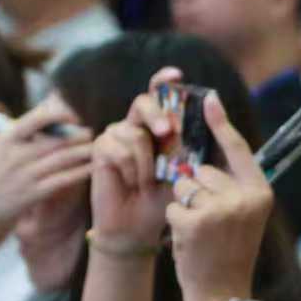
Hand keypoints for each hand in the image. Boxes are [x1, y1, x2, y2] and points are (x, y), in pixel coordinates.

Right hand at [0, 102, 93, 256]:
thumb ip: (23, 128)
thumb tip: (50, 104)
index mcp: (5, 139)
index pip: (36, 119)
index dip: (60, 115)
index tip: (73, 116)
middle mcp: (15, 155)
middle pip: (56, 140)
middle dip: (77, 136)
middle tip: (91, 133)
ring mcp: (24, 176)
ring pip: (63, 159)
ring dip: (83, 152)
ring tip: (96, 147)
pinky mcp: (32, 194)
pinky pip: (62, 180)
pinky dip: (79, 172)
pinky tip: (92, 168)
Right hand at [91, 70, 177, 246]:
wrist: (139, 225)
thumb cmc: (163, 197)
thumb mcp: (183, 169)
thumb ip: (189, 145)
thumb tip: (200, 122)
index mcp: (156, 125)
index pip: (158, 95)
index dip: (163, 81)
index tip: (176, 75)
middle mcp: (134, 125)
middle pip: (143, 103)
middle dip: (157, 115)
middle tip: (166, 132)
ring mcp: (115, 135)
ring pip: (135, 133)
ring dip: (146, 164)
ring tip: (146, 182)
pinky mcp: (101, 148)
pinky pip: (120, 149)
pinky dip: (132, 170)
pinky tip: (131, 183)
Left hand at [165, 92, 272, 300]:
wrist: (222, 294)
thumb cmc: (229, 252)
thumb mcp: (244, 216)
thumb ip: (233, 186)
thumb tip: (209, 157)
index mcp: (259, 192)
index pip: (238, 149)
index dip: (221, 123)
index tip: (209, 99)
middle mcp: (243, 197)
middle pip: (203, 170)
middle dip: (196, 189)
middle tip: (209, 221)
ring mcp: (220, 209)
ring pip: (184, 186)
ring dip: (184, 205)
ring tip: (199, 231)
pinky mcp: (196, 221)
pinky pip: (173, 205)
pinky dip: (174, 221)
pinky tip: (188, 240)